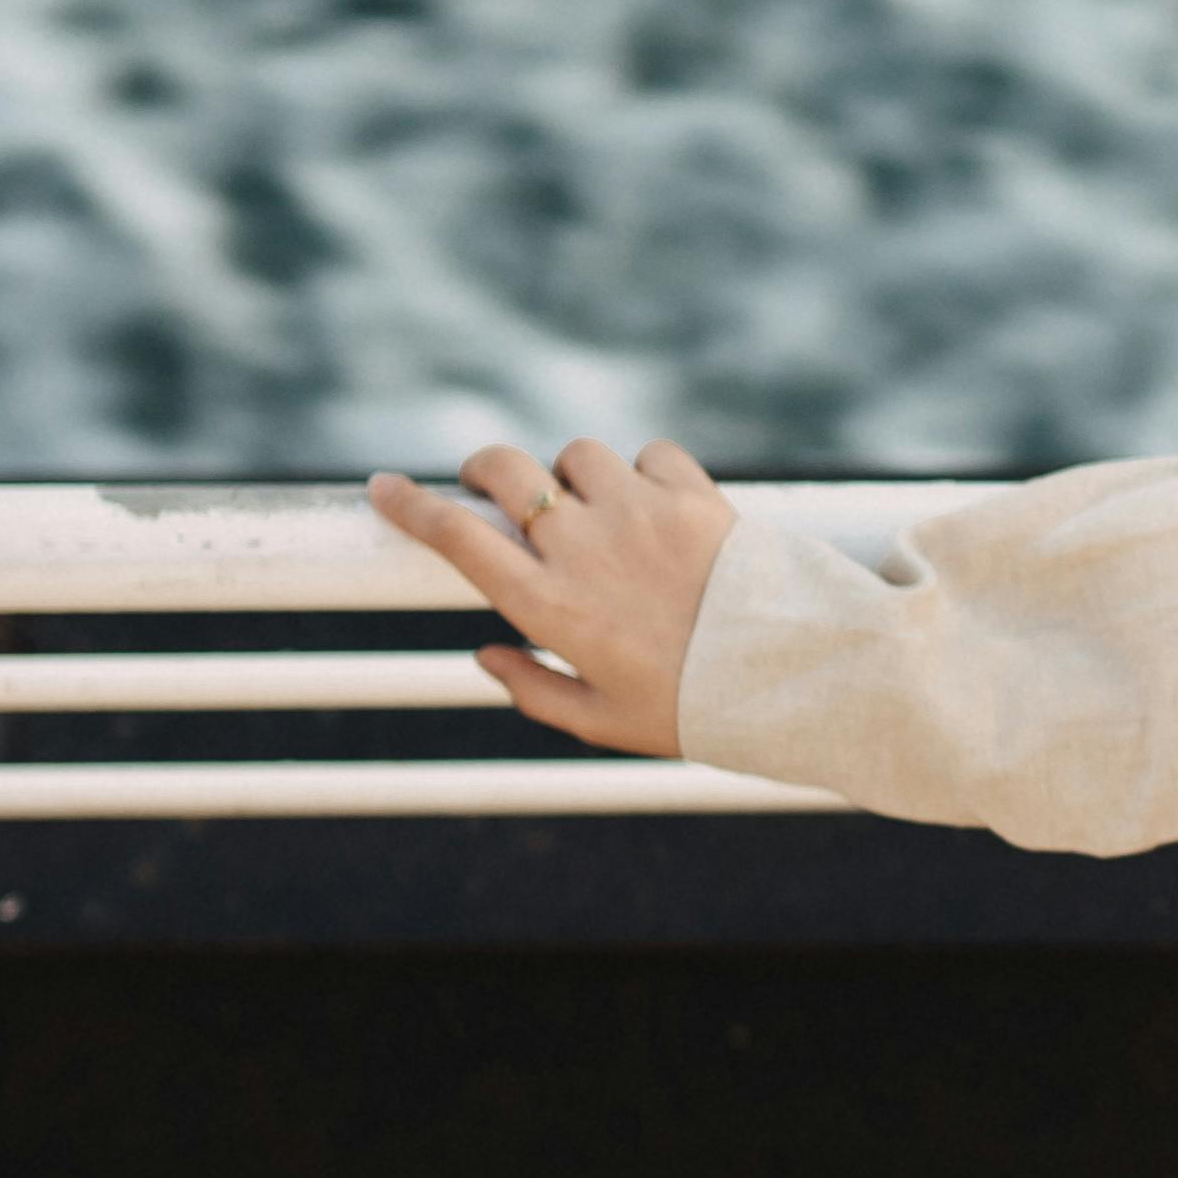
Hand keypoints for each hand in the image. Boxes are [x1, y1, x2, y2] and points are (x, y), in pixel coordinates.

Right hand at [361, 439, 736, 759]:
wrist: (794, 678)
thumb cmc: (694, 709)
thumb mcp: (605, 721)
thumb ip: (535, 691)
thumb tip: (484, 656)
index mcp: (550, 606)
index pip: (457, 539)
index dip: (411, 507)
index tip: (382, 488)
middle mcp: (584, 548)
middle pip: (505, 470)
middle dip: (485, 467)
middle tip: (491, 485)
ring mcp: (638, 513)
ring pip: (578, 456)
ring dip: (574, 475)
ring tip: (596, 511)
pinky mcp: (693, 495)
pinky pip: (651, 455)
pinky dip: (646, 472)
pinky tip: (658, 507)